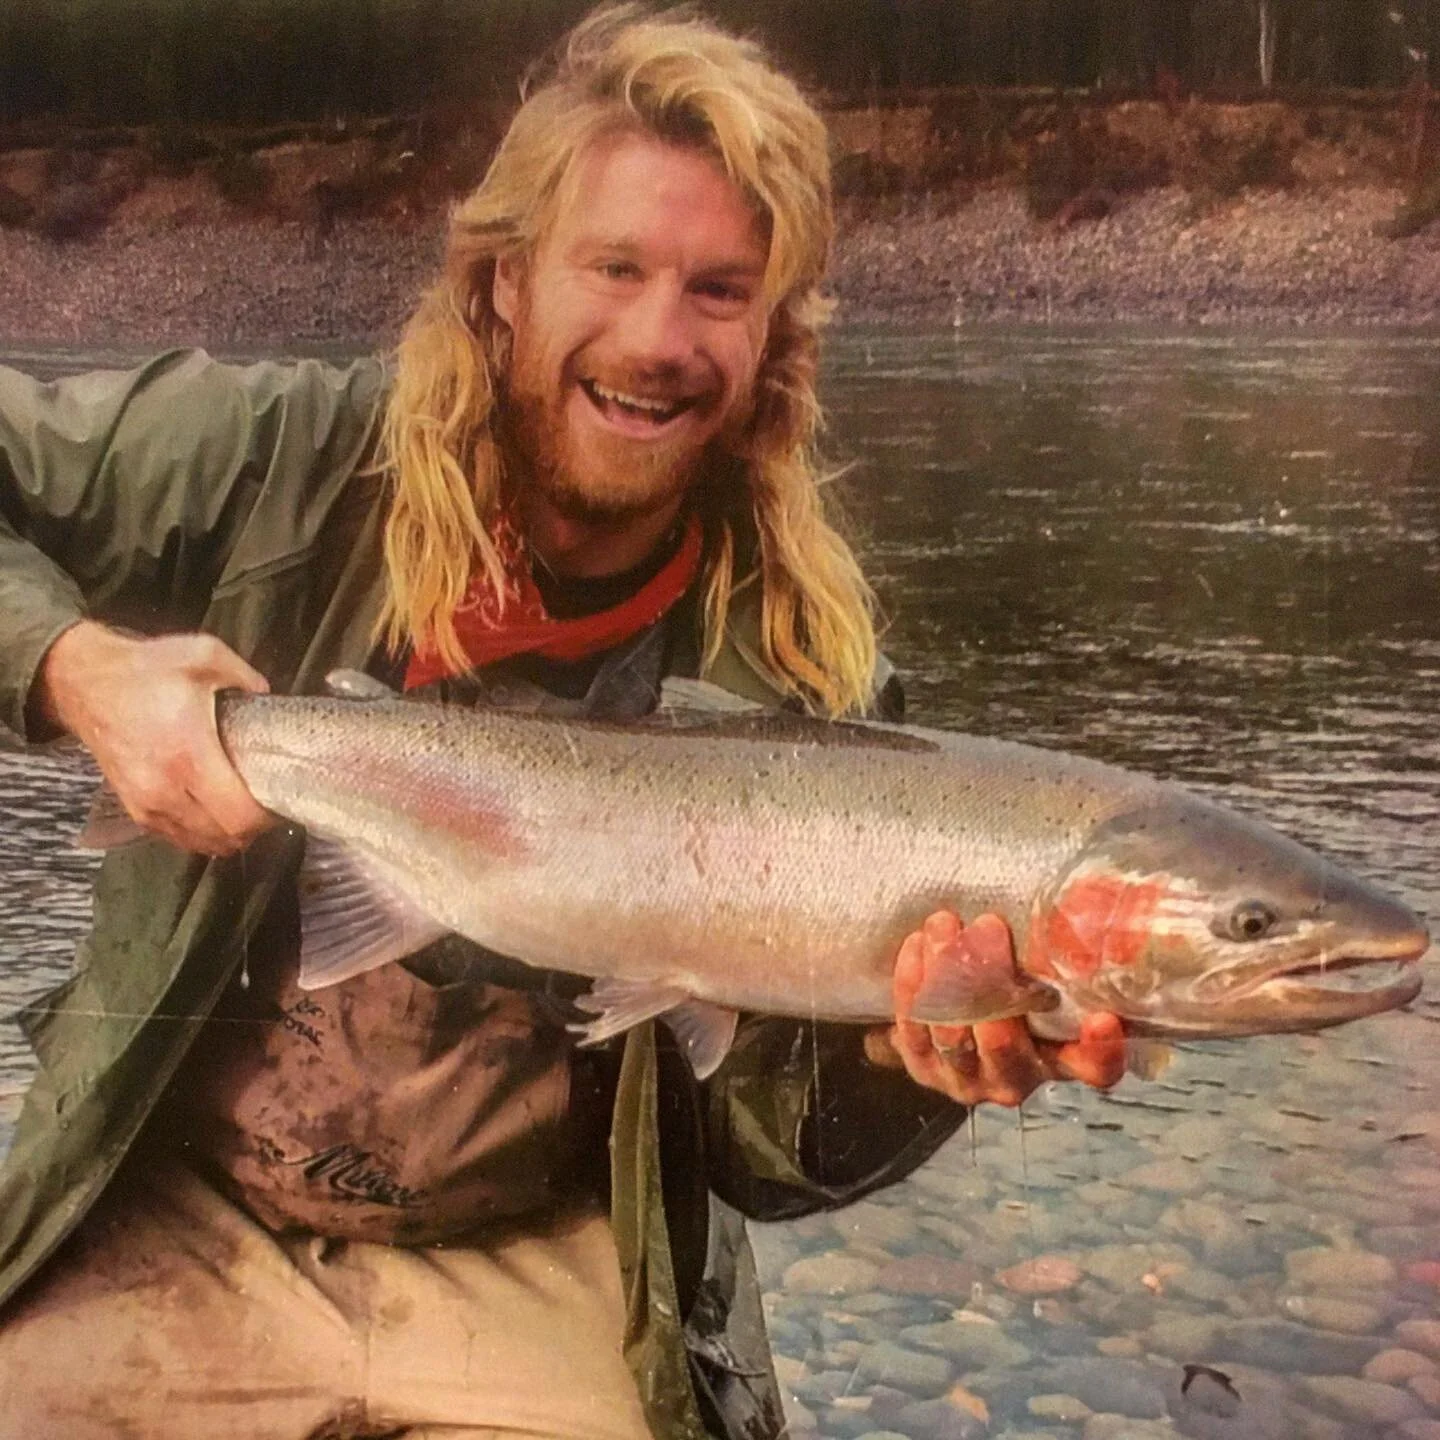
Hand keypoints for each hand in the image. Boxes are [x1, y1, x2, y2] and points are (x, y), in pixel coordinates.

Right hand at [39, 621, 272, 855]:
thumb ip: (247, 677)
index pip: (238, 816)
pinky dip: (203, 833)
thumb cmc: (145, 671)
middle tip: (268, 802)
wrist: (85, 684)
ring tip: (243, 808)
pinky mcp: (136, 809)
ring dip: (229, 834)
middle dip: (255, 827)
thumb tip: (268, 696)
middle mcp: (165, 788)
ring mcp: (147, 803)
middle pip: (226, 838)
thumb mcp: (204, 655)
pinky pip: (179, 838)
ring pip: (203, 844)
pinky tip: (214, 811)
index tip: (280, 797)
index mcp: (188, 754)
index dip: (267, 816)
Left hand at [866, 909, 1124, 1105]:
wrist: (946, 1019)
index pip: (1093, 1068)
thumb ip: (1055, 956)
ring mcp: (965, 1079)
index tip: (1102, 1019)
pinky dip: (913, 983)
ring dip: (944, 973)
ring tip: (944, 925)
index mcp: (1057, 1059)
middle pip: (1003, 1042)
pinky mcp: (923, 1068)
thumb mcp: (1038, 975)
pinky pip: (914, 1029)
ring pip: (952, 1034)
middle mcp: (1014, 1079)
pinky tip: (918, 945)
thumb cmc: (1005, 987)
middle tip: (987, 926)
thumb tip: (1079, 898)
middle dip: (989, 978)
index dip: (1100, 1050)